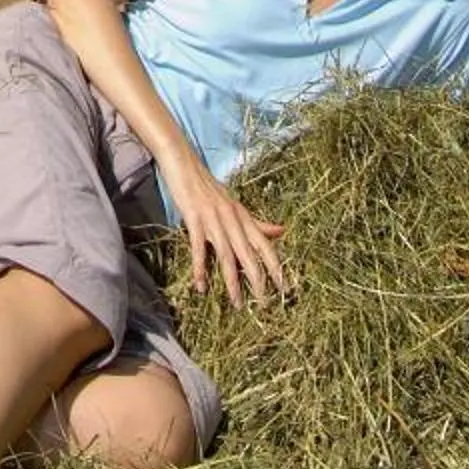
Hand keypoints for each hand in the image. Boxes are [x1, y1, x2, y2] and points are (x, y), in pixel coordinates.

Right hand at [164, 163, 289, 307]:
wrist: (184, 163)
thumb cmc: (209, 187)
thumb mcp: (235, 205)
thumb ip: (257, 222)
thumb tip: (282, 231)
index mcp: (244, 216)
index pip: (265, 245)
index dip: (276, 266)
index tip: (284, 288)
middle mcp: (233, 218)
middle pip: (249, 255)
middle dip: (258, 281)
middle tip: (263, 305)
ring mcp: (214, 218)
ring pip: (227, 256)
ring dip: (232, 282)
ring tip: (237, 303)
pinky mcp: (194, 218)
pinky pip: (198, 248)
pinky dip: (201, 269)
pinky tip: (201, 286)